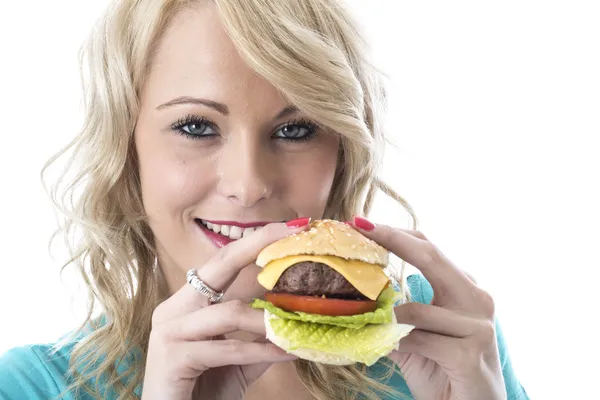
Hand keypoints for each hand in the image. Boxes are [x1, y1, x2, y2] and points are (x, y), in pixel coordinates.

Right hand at [141, 220, 309, 399]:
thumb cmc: (201, 389)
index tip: (287, 227)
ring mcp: (169, 330)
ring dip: (268, 322)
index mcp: (188, 303)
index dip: (254, 241)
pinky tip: (286, 354)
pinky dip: (261, 352)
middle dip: (256, 245)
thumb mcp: (237, 358)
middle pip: (219, 265)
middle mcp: (174, 308)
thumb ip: (258, 338)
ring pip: (230, 313)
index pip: (223, 262)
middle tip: (290, 235)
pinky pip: (227, 348)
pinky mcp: (172, 355)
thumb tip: (294, 319)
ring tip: (296, 328)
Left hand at [350, 217, 506, 399]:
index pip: (429, 247)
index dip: (394, 232)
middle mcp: (476, 298)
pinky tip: (383, 345)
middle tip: (358, 226)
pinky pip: (417, 340)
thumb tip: (356, 290)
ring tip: (360, 317)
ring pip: (415, 309)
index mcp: (464, 288)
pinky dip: (394, 343)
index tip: (360, 222)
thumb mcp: (416, 333)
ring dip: (383, 317)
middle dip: (391, 238)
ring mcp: (477, 325)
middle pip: (430, 256)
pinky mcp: (469, 352)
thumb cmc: (442, 370)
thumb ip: (395, 309)